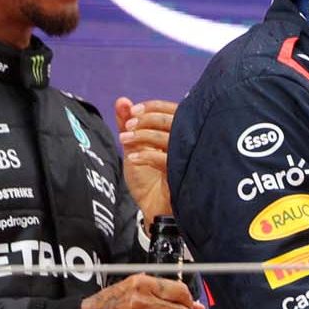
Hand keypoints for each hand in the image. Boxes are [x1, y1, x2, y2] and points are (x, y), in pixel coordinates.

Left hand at [115, 97, 177, 222]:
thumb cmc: (147, 178)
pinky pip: (165, 159)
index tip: (132, 111)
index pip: (170, 110)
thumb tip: (122, 100)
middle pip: (170, 120)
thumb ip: (127, 123)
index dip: (151, 107)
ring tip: (124, 141)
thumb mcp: (133, 146)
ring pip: (168, 137)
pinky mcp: (181, 174)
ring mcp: (185, 158)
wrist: (151, 208)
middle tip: (127, 127)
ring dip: (142, 135)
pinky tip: (133, 158)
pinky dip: (146, 155)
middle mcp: (185, 142)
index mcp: (177, 132)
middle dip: (145, 120)